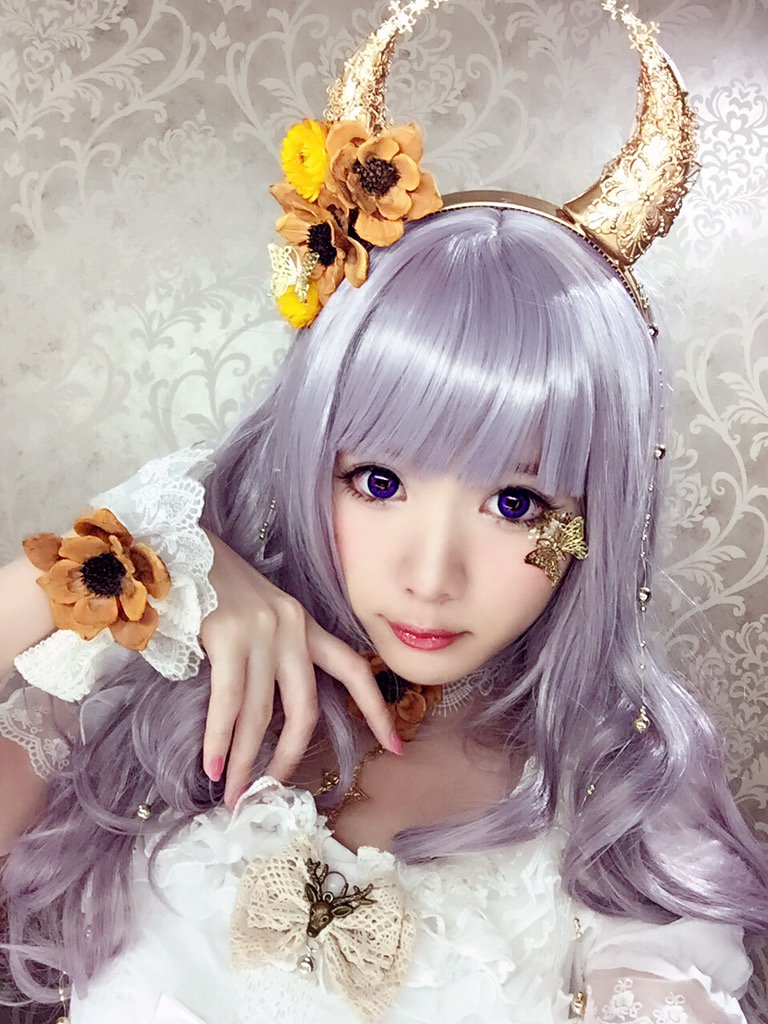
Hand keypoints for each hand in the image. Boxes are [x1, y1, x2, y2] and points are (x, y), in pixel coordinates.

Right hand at [200, 531, 401, 810]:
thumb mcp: (256, 616)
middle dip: (289, 757)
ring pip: (261, 713)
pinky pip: (229, 702)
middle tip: (270, 792)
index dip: (375, 709)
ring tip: (234, 795)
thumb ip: (269, 655)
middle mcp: (291, 628)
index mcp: (303, 624)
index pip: (353, 668)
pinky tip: (213, 766)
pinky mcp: (229, 636)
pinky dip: (220, 740)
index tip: (396, 746)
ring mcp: (262, 632)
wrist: (177, 546)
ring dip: (246, 761)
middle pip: (305, 708)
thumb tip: (260, 717)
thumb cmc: (210, 587)